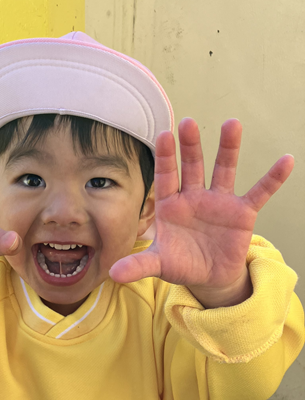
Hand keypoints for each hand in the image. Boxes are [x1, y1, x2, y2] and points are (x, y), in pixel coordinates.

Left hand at [109, 118, 293, 305]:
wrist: (208, 277)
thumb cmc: (180, 263)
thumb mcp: (159, 265)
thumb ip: (138, 265)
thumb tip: (113, 275)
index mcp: (170, 205)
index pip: (166, 177)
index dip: (165, 158)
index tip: (163, 135)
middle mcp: (194, 197)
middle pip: (192, 167)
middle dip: (190, 147)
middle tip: (188, 123)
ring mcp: (219, 202)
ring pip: (223, 170)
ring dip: (228, 149)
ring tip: (232, 124)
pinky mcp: (242, 213)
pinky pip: (259, 193)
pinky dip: (272, 179)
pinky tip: (285, 160)